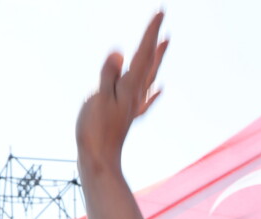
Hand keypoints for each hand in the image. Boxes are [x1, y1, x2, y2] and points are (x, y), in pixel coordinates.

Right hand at [74, 13, 167, 172]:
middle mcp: (135, 95)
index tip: (161, 12)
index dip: (151, 31)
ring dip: (157, 59)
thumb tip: (119, 52)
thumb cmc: (95, 131)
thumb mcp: (98, 98)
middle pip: (149, 62)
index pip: (143, 53)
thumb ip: (109, 74)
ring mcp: (132, 107)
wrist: (99, 162)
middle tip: (163, 23)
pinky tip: (160, 89)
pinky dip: (154, 91)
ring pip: (149, 77)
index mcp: (130, 87)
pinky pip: (144, 100)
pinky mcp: (127, 117)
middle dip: (156, 41)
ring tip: (164, 44)